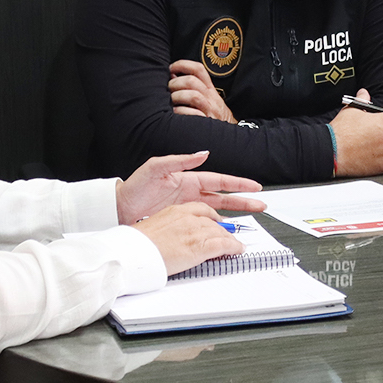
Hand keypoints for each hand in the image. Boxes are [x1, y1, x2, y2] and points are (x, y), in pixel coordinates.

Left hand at [117, 150, 264, 224]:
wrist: (121, 206)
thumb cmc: (136, 185)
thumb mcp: (157, 167)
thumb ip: (180, 160)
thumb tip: (203, 154)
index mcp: (189, 178)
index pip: (220, 180)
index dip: (238, 183)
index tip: (254, 186)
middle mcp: (191, 192)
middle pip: (224, 196)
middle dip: (244, 200)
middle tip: (261, 204)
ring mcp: (188, 206)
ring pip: (218, 209)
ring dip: (235, 212)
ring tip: (251, 216)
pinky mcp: (182, 219)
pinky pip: (205, 221)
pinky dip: (217, 225)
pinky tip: (226, 229)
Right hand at [134, 203, 243, 274]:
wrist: (134, 253)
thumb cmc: (139, 244)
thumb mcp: (155, 227)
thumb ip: (170, 228)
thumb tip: (173, 237)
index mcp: (176, 210)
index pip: (202, 209)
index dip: (213, 216)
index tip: (218, 220)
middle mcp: (188, 217)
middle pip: (214, 221)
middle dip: (224, 229)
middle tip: (230, 235)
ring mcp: (195, 231)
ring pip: (221, 232)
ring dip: (230, 239)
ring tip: (236, 245)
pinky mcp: (200, 246)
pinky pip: (224, 244)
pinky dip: (234, 247)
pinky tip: (238, 249)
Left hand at [168, 60, 235, 121]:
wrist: (229, 135)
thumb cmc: (213, 116)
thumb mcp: (208, 98)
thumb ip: (192, 87)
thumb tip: (172, 75)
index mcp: (209, 89)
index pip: (198, 69)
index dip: (183, 64)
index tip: (171, 68)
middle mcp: (210, 98)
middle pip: (192, 81)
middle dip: (175, 83)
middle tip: (168, 89)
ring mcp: (209, 110)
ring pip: (193, 96)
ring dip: (177, 97)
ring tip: (171, 102)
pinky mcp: (206, 123)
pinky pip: (192, 114)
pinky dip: (180, 112)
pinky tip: (175, 114)